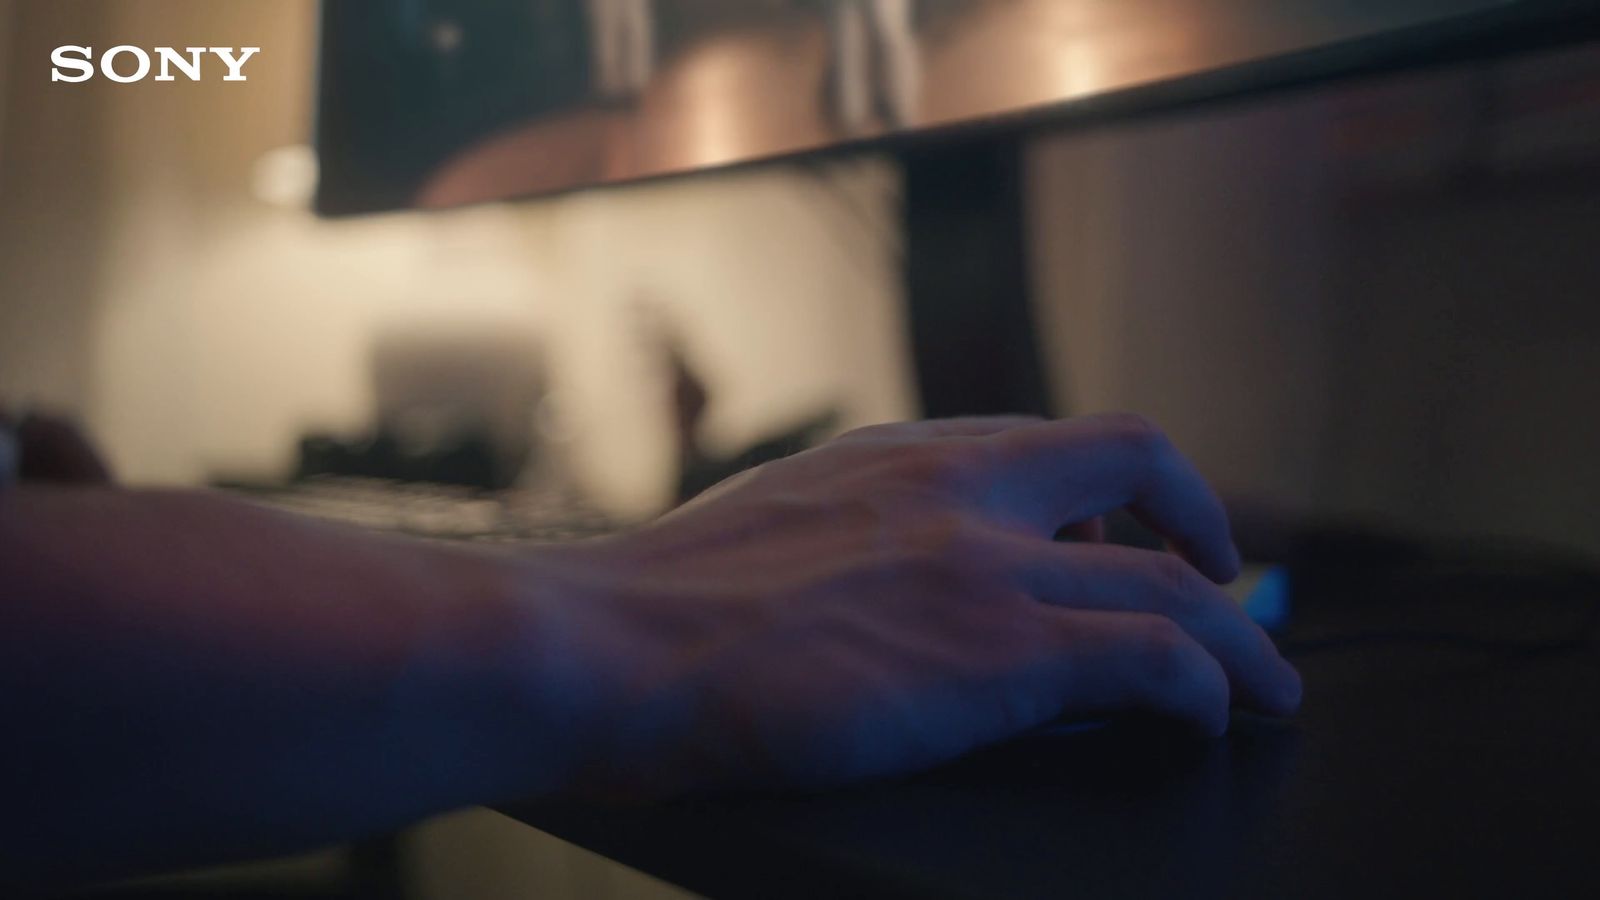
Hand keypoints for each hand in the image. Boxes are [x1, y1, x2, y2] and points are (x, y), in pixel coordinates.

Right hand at [522, 414, 1302, 799]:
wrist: (604, 648)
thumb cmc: (658, 609)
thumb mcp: (776, 527)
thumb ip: (859, 530)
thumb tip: (906, 579)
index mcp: (900, 454)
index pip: (1049, 443)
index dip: (1115, 487)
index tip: (1135, 526)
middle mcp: (955, 485)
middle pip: (1137, 462)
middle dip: (1205, 519)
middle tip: (1230, 577)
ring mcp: (982, 562)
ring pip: (1171, 582)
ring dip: (1239, 639)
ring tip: (1267, 688)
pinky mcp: (994, 648)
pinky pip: (1153, 661)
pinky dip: (1203, 690)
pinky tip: (1207, 722)